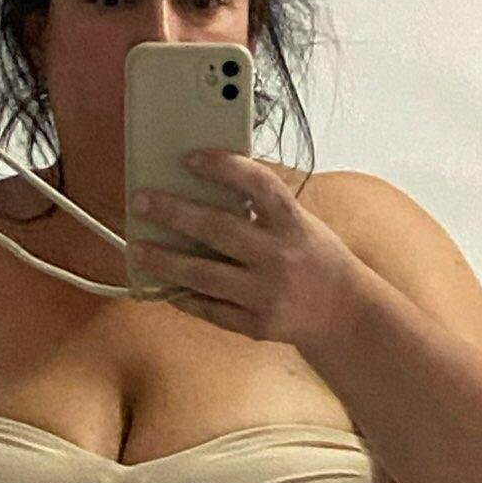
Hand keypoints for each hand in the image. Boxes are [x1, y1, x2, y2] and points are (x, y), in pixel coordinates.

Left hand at [126, 150, 362, 349]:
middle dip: (175, 213)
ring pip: (204, 276)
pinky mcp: (255, 325)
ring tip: (137, 249)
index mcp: (293, 224)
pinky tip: (161, 286)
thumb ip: (262, 211)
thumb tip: (207, 190)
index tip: (190, 157)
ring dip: (165, 261)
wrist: (344, 315)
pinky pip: (210, 310)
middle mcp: (279, 257)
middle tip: (141, 200)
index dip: (224, 167)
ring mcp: (265, 295)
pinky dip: (183, 297)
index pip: (259, 185)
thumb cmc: (315, 259)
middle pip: (219, 230)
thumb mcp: (300, 224)